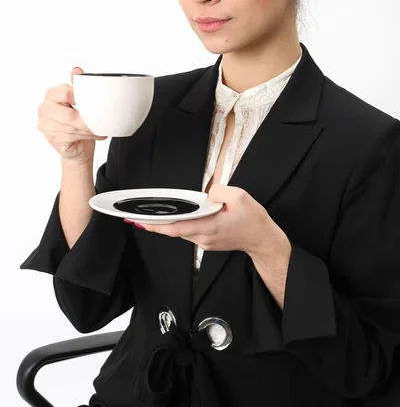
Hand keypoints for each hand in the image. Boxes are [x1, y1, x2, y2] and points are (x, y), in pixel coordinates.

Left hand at [130, 183, 284, 256]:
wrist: (262, 239)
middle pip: (173, 231)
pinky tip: (173, 218)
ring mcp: (204, 242)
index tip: (140, 221)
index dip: (156, 225)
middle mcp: (203, 237)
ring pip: (180, 232)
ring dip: (165, 225)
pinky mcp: (207, 242)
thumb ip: (218, 191)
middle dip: (153, 224)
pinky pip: (188, 232)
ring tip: (150, 215)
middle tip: (134, 216)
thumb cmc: (252, 219)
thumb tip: (205, 193)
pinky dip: (178, 225)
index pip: (176, 227)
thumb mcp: (239, 196)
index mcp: (208, 226)